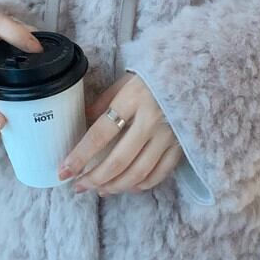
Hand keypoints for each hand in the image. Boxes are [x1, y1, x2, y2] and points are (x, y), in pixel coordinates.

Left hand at [61, 73, 183, 194]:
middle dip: (94, 179)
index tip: (63, 171)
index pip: (100, 134)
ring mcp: (170, 134)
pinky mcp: (183, 143)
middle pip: (118, 160)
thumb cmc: (156, 72)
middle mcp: (152, 118)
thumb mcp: (127, 78)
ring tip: (99, 190)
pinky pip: (161, 172)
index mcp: (133, 98)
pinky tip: (128, 186)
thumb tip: (84, 122)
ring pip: (139, 172)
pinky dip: (142, 184)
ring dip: (115, 186)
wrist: (195, 69)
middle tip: (77, 187)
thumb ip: (105, 100)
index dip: (80, 156)